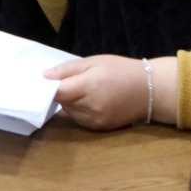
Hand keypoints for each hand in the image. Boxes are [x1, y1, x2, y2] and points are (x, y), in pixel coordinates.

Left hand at [45, 55, 172, 129]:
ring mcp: (96, 121)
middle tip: (68, 80)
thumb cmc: (121, 70)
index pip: (57, 92)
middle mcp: (90, 108)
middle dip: (60, 93)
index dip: (46, 87)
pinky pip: (80, 120)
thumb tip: (44, 76)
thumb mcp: (93, 62)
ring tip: (81, 90)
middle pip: (62, 103)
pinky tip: (88, 101)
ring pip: (69, 113)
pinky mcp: (100, 128)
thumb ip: (67, 70)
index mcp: (88, 87)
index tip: (40, 81)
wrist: (150, 90)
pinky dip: (78, 111)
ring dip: (68, 103)